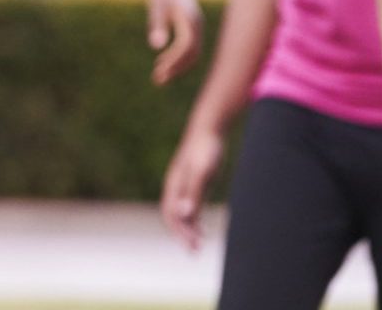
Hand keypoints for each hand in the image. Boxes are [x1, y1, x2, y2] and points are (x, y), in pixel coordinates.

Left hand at [147, 0, 202, 83]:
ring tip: (160, 76)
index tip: (159, 70)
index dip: (174, 59)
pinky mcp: (195, 30)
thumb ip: (157, 26)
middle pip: (191, 53)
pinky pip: (191, 49)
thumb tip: (155, 47)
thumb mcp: (157, 8)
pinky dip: (180, 58)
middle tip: (158, 81)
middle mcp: (198, 27)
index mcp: (189, 21)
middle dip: (176, 68)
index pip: (185, 46)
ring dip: (178, 66)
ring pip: (193, 53)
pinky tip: (164, 63)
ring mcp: (199, 29)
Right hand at [159, 127, 220, 250]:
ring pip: (182, 212)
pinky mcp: (194, 182)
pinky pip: (190, 206)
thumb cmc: (205, 149)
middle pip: (174, 216)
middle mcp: (176, 187)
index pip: (171, 214)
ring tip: (198, 245)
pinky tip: (202, 228)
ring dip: (188, 229)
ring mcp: (184, 185)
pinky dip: (194, 220)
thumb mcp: (202, 173)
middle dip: (182, 235)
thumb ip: (193, 194)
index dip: (180, 231)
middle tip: (194, 252)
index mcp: (174, 185)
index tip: (192, 246)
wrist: (209, 128)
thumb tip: (185, 215)